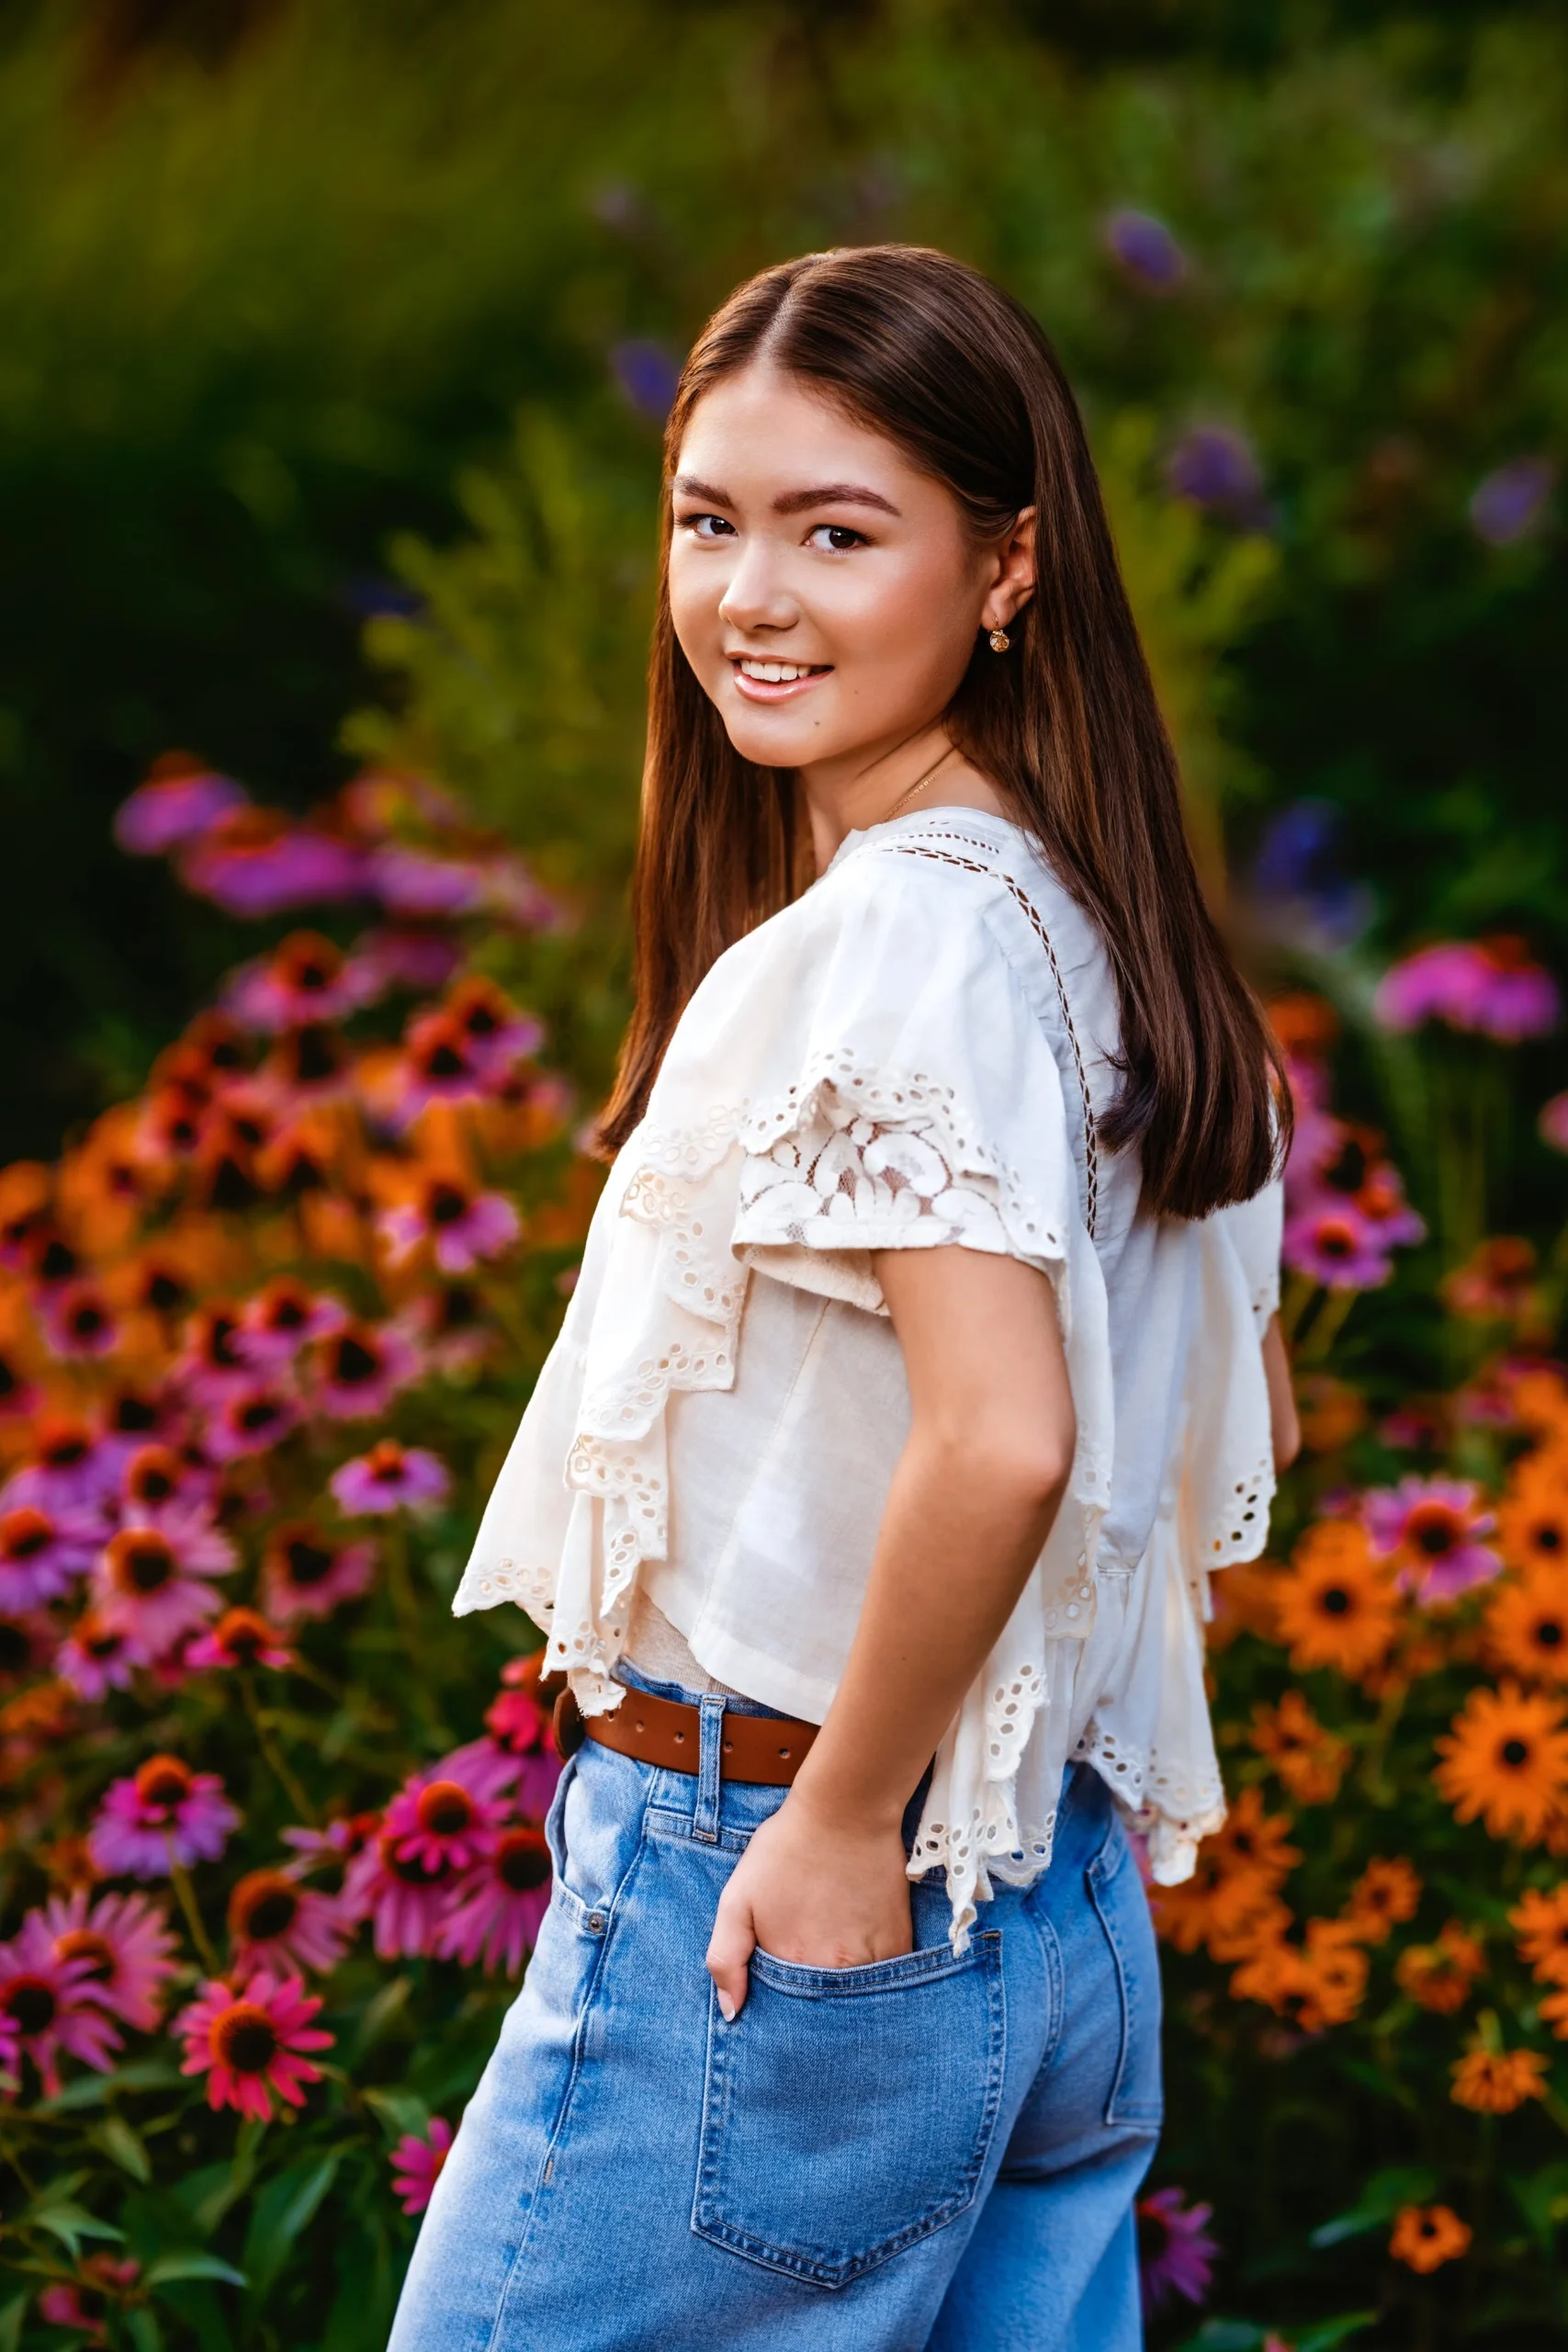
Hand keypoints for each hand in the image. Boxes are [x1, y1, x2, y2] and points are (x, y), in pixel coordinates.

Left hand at [705, 1792, 912, 2019]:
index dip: (780, 2006)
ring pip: (855, 1998)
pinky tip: (859, 1942)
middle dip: (812, 2002)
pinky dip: (872, 1973)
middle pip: (822, 2010)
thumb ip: (726, 1958)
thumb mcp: (737, 1897)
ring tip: (833, 1951)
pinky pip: (885, 1980)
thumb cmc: (786, 1849)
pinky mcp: (899, 1945)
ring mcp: (872, 1960)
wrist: (845, 1810)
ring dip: (843, 1989)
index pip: (784, 2015)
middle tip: (807, 1961)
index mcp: (792, 1964)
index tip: (779, 1983)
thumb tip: (732, 2013)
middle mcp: (834, 1971)